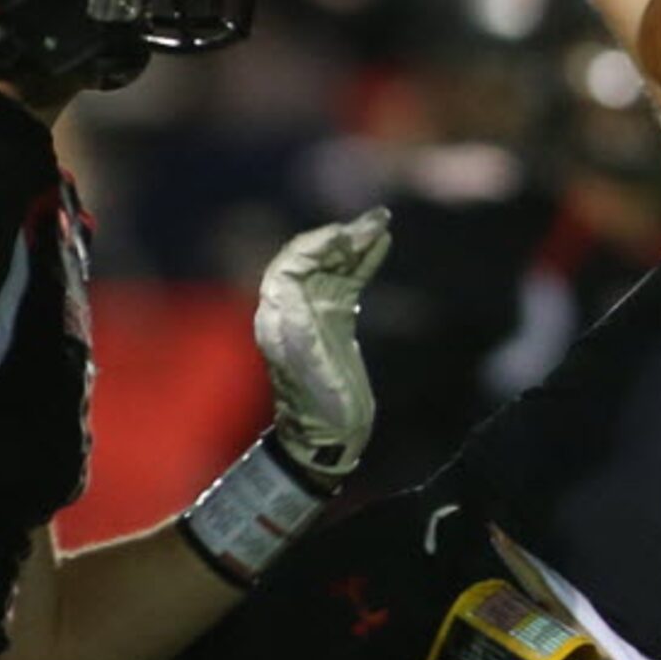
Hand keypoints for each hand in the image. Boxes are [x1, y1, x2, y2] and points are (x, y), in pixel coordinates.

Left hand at [255, 206, 391, 483]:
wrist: (327, 439)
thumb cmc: (317, 408)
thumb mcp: (306, 369)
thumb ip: (297, 328)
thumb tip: (288, 286)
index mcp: (279, 317)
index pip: (293, 263)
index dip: (321, 244)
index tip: (352, 233)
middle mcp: (292, 309)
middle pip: (313, 258)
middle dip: (341, 236)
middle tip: (376, 220)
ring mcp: (314, 313)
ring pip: (332, 265)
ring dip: (354, 242)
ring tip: (382, 223)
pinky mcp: (335, 320)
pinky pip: (347, 279)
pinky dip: (363, 260)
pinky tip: (381, 244)